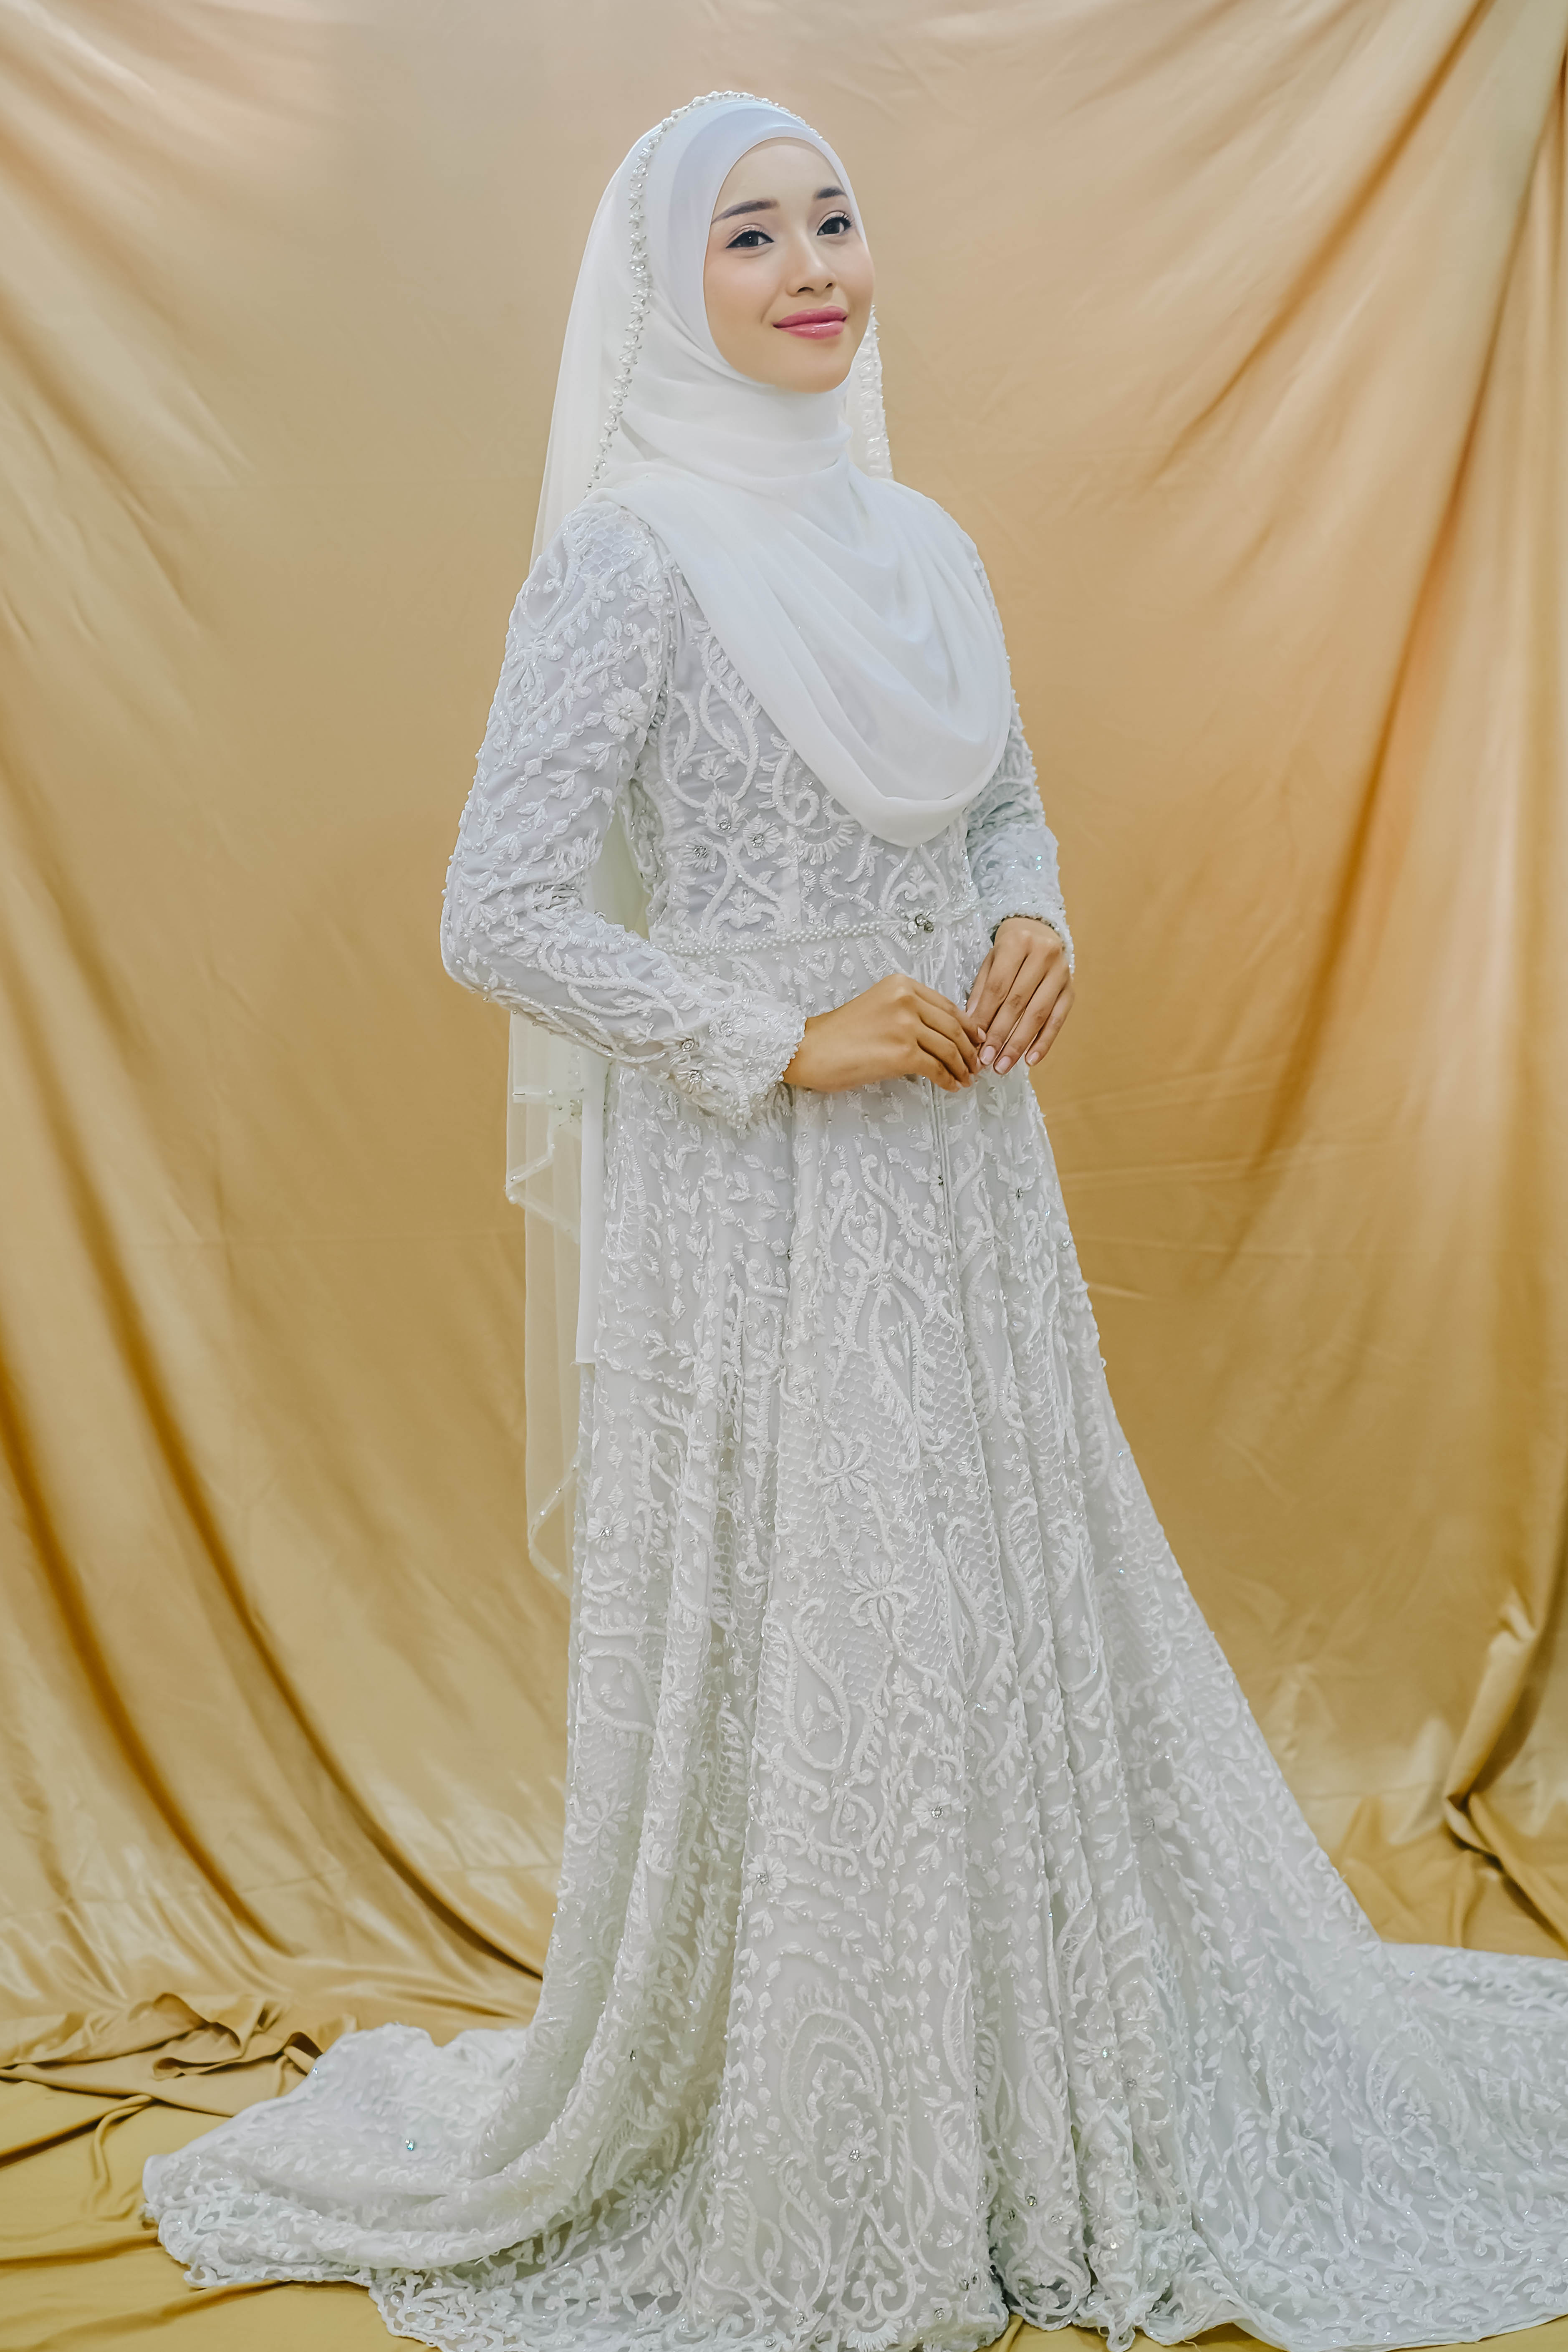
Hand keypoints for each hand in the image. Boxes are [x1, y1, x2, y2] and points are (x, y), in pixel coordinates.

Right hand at [783, 974, 984, 1093]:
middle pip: (953, 1026)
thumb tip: (940, 1035)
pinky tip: (951, 1086)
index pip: (946, 1005)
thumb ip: (908, 1013)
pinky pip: (937, 1068)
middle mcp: (906, 1000)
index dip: (966, 1026)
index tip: (976, 1041)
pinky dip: (948, 1079)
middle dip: (969, 1049)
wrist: (809, 1049)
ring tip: (966, 1079)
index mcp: (901, 985)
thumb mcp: (877, 1008)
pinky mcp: (902, 1053)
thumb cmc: (838, 1034)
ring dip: (962, 1067)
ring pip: (949, 1048)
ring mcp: (905, 1026)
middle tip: (976, 1064)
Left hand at [966, 917, 1072, 1073]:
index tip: (973, 1043)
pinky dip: (1044, 1042)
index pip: (998, 988)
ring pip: (1038, 1014)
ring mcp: (1060, 972)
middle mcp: (1043, 955)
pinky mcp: (1071, 989)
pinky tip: (1031, 1059)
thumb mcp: (990, 961)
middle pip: (1018, 1003)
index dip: (985, 1017)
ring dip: (1020, 1044)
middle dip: (1000, 1035)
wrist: (1040, 929)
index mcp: (1017, 943)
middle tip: (987, 1060)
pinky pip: (1058, 1019)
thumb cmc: (1010, 949)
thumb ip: (982, 991)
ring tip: (1004, 1065)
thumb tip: (972, 1027)